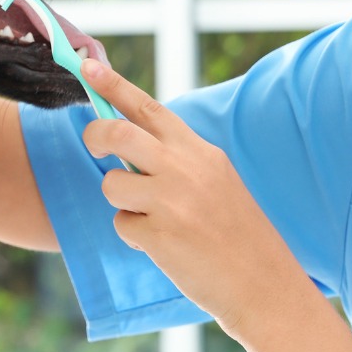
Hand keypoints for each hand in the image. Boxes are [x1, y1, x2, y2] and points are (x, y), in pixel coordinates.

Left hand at [79, 58, 307, 338]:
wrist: (265, 286)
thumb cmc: (235, 234)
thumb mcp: (216, 181)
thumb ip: (176, 159)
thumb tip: (126, 141)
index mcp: (200, 152)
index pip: (149, 108)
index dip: (113, 85)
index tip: (86, 66)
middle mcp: (186, 169)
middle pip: (118, 134)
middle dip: (95, 136)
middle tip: (93, 147)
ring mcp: (173, 201)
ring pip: (112, 184)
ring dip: (120, 202)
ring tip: (152, 218)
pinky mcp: (161, 235)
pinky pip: (122, 224)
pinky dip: (134, 236)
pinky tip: (164, 246)